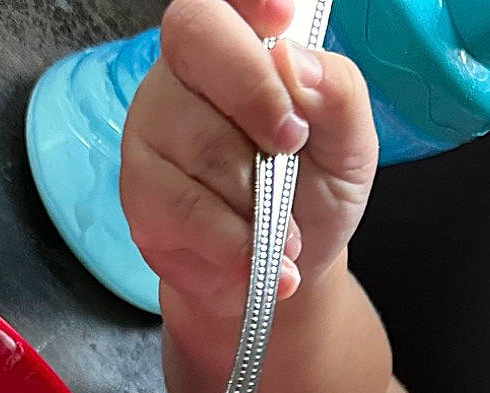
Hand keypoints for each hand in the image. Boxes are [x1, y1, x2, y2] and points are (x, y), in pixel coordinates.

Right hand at [123, 0, 377, 317]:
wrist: (282, 271)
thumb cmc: (313, 193)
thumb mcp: (350, 147)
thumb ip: (338, 97)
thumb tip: (297, 63)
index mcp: (244, 38)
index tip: (281, 16)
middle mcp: (189, 66)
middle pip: (197, 38)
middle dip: (254, 94)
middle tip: (291, 146)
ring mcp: (154, 121)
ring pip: (199, 139)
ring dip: (256, 199)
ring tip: (285, 232)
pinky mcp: (138, 184)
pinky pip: (182, 205)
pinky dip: (231, 241)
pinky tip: (255, 257)